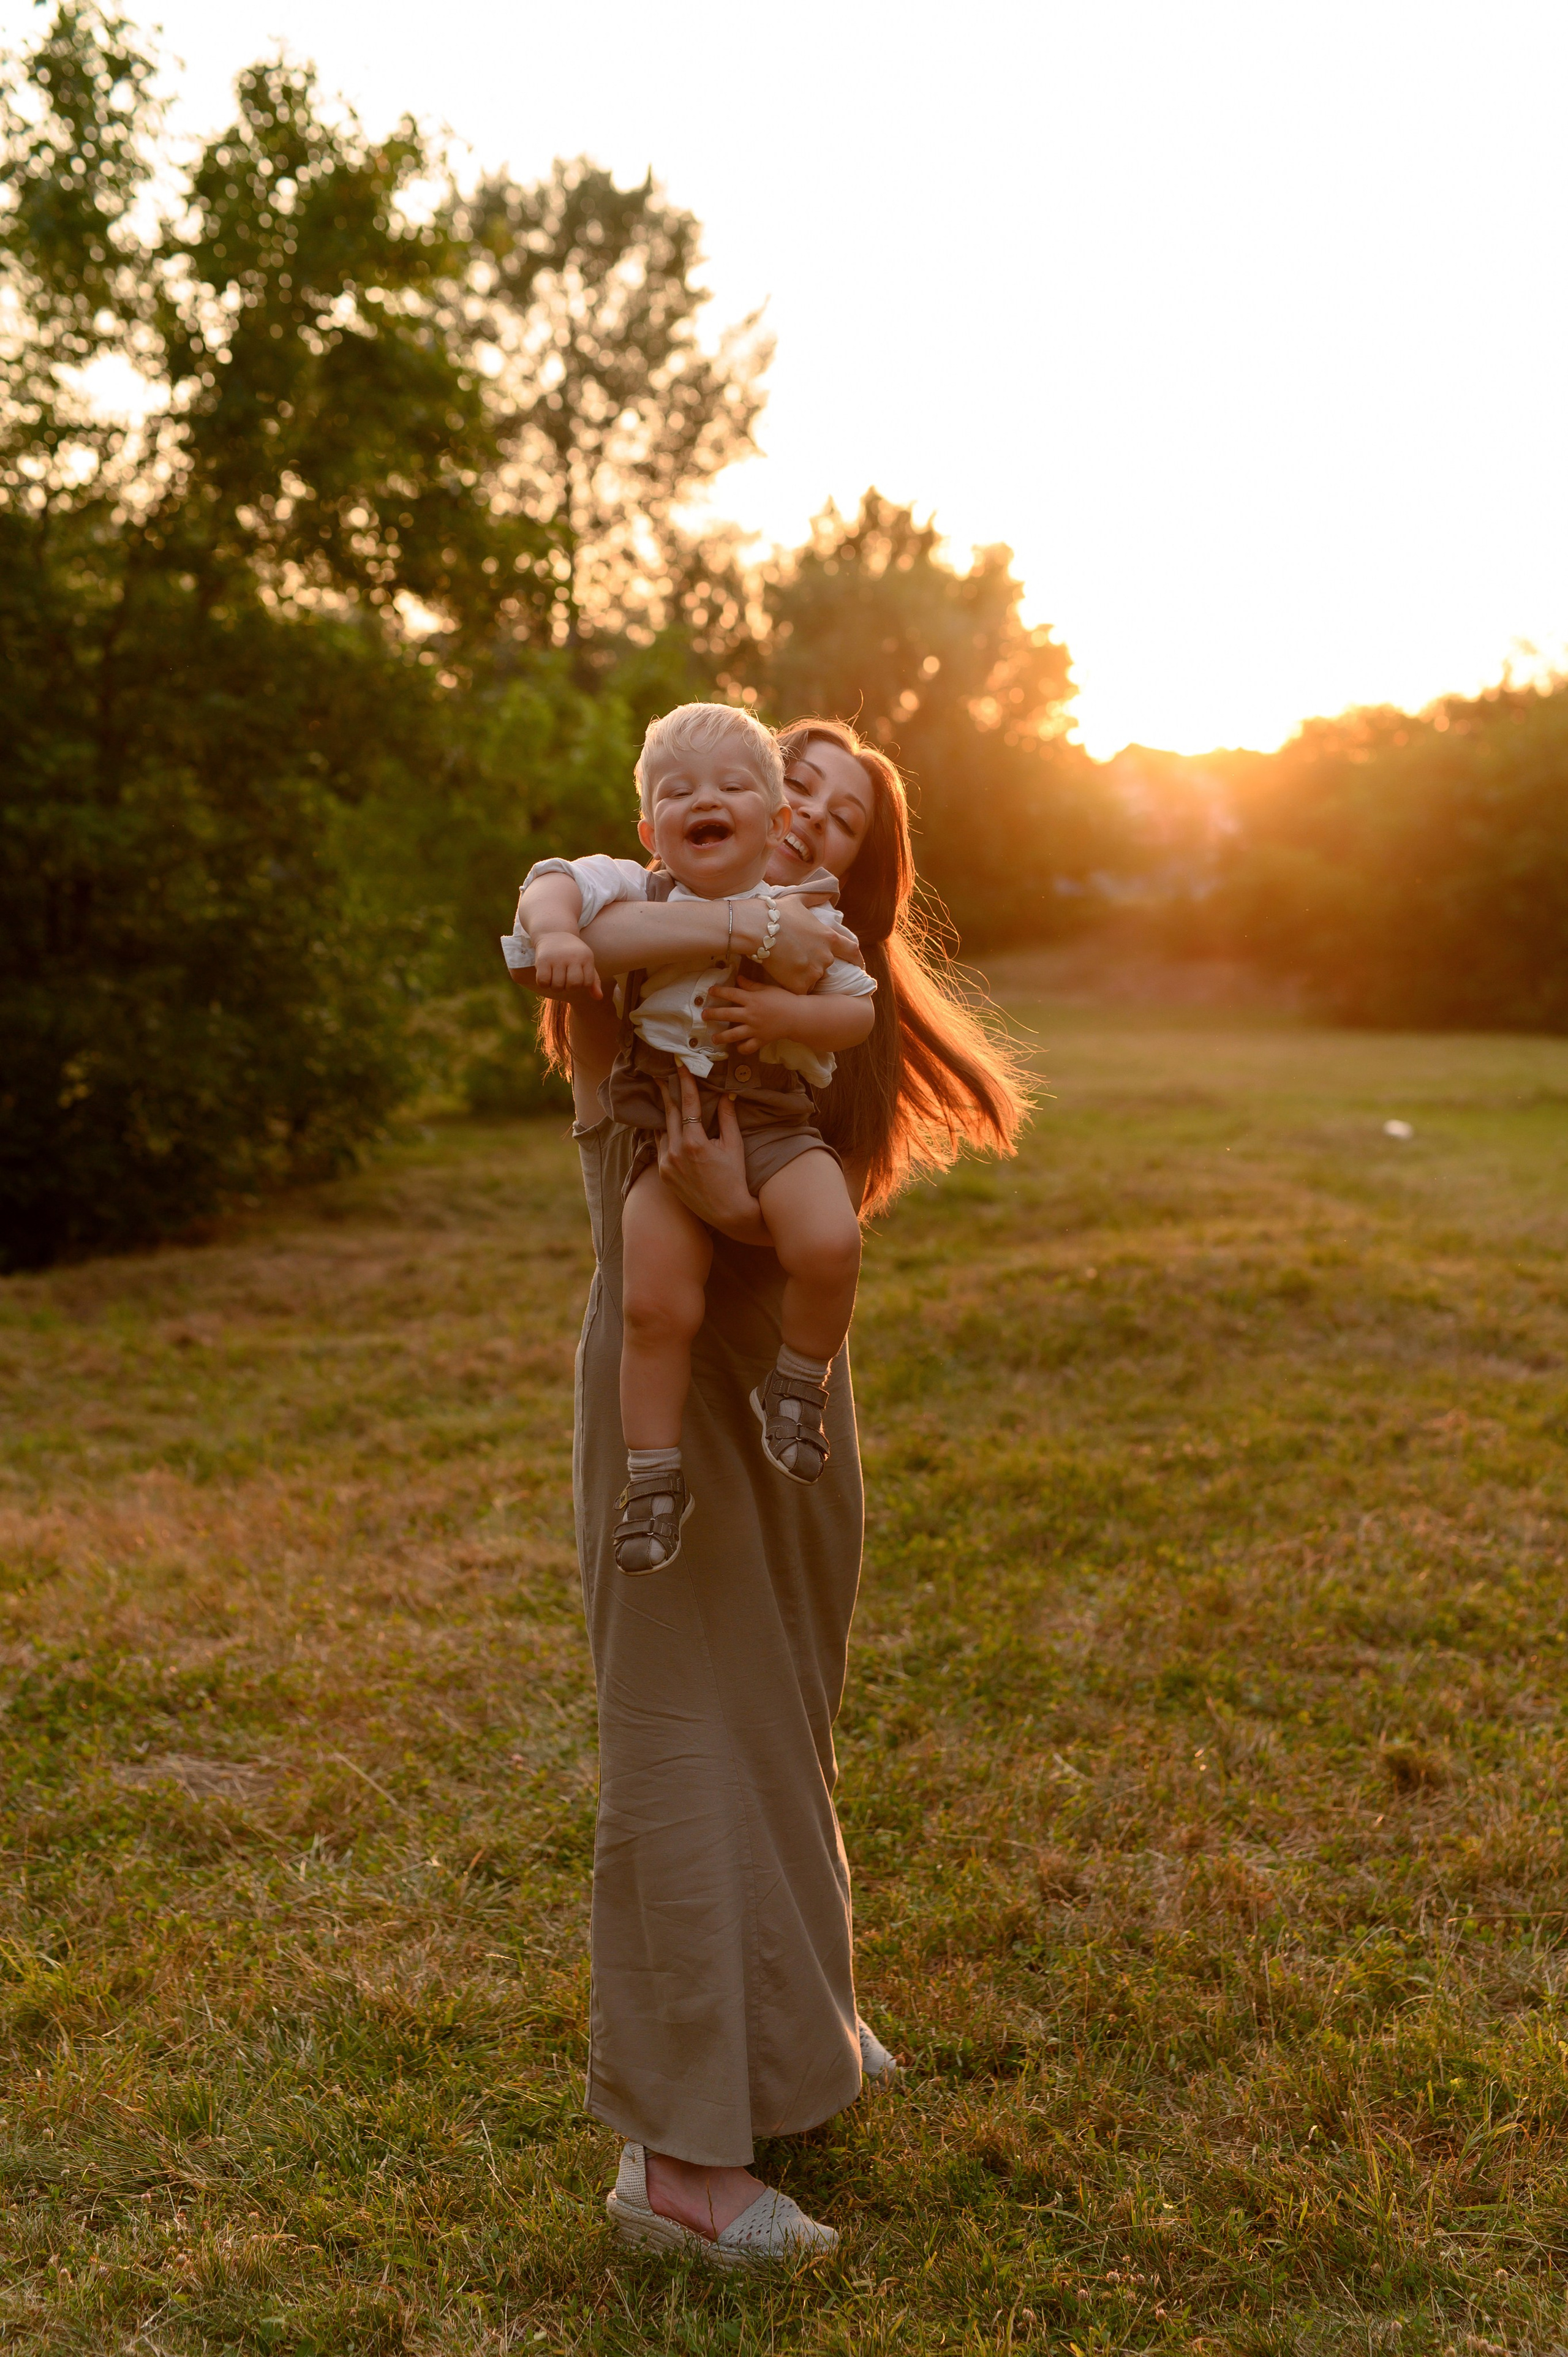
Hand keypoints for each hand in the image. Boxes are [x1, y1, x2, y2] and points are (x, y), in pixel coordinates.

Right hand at [532, 929, 600, 995]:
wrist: (554, 932)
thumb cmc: (572, 952)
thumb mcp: (585, 962)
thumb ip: (593, 980)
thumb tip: (599, 997)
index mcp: (586, 957)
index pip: (587, 983)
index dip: (581, 984)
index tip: (575, 975)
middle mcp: (573, 956)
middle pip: (573, 986)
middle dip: (568, 986)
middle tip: (564, 978)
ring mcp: (557, 958)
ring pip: (557, 986)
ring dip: (555, 986)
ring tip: (555, 976)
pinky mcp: (543, 959)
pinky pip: (543, 982)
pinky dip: (543, 983)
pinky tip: (545, 975)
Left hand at [654, 1071, 767, 1244]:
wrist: (727, 1212)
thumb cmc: (735, 1177)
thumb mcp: (734, 1146)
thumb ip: (727, 1118)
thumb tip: (726, 1095)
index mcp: (694, 1143)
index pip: (688, 1104)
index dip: (685, 1082)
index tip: (679, 1065)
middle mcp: (676, 1152)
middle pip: (669, 1113)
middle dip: (666, 1092)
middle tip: (662, 1075)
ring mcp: (666, 1164)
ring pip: (662, 1130)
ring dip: (663, 1114)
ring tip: (662, 1096)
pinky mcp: (663, 1174)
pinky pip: (660, 1147)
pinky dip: (663, 1134)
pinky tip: (665, 1124)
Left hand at [703, 978, 799, 1055]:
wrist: (798, 1016)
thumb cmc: (784, 999)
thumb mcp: (767, 988)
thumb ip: (751, 985)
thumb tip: (738, 979)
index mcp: (751, 999)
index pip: (731, 994)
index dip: (719, 991)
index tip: (710, 991)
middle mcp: (750, 1014)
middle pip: (726, 1014)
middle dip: (713, 1014)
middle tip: (704, 1016)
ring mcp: (754, 1029)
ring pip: (733, 1034)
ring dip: (721, 1036)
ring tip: (714, 1038)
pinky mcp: (761, 1040)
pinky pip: (748, 1047)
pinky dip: (741, 1048)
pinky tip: (737, 1047)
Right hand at [757, 897, 856, 994]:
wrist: (757, 928)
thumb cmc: (776, 912)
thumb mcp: (799, 899)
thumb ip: (816, 896)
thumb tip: (829, 891)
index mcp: (829, 937)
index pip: (852, 951)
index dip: (857, 960)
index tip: (858, 966)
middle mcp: (826, 956)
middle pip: (826, 966)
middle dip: (816, 965)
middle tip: (799, 960)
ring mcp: (813, 971)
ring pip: (812, 979)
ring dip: (803, 976)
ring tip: (786, 966)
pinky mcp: (800, 984)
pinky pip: (800, 990)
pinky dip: (793, 986)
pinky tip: (782, 976)